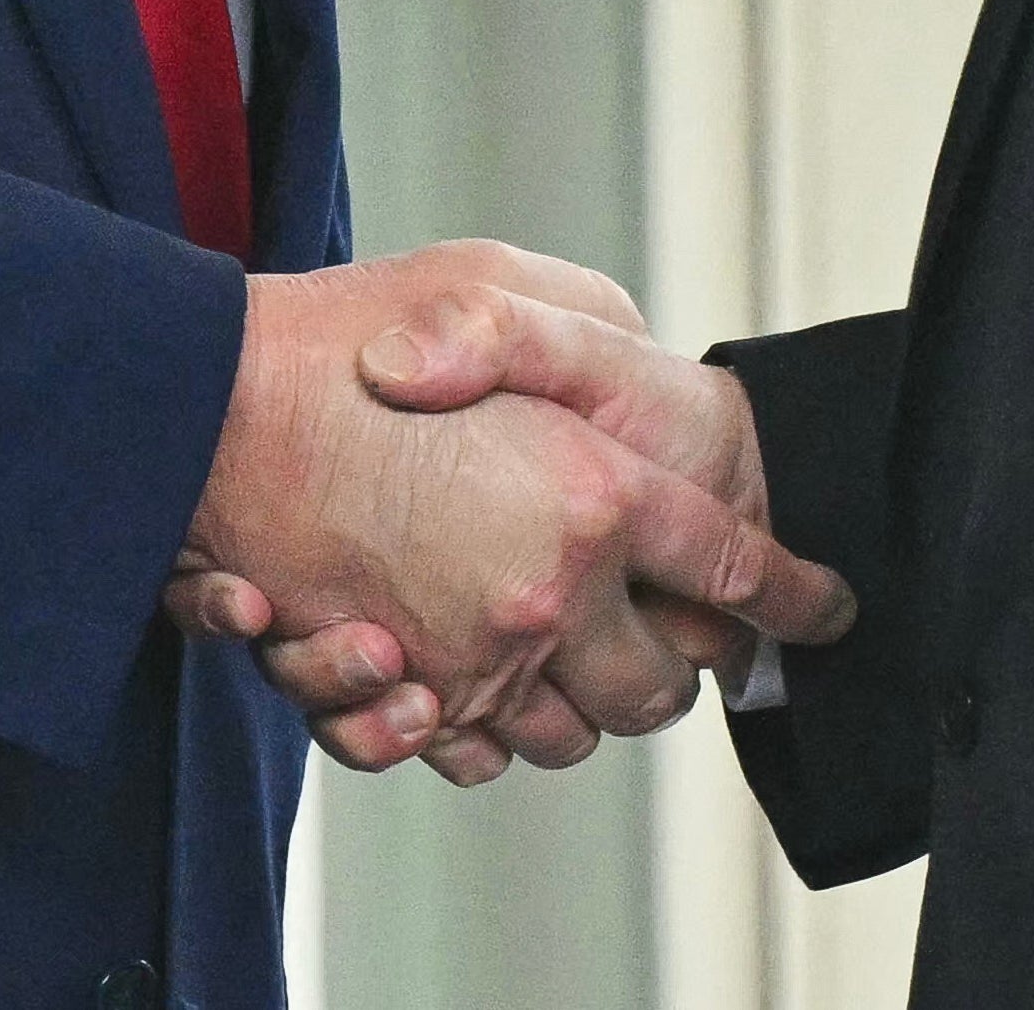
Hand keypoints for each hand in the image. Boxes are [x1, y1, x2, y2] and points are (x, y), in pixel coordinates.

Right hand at [171, 257, 848, 781]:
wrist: (206, 402)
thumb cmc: (345, 329)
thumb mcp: (497, 281)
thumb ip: (586, 334)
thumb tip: (643, 373)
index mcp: (595, 492)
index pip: (733, 567)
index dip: (793, 591)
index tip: (826, 604)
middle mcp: (544, 594)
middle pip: (659, 687)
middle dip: (681, 668)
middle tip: (682, 638)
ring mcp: (468, 655)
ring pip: (565, 731)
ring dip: (577, 705)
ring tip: (571, 653)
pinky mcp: (392, 692)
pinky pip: (464, 751)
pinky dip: (473, 731)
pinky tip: (466, 677)